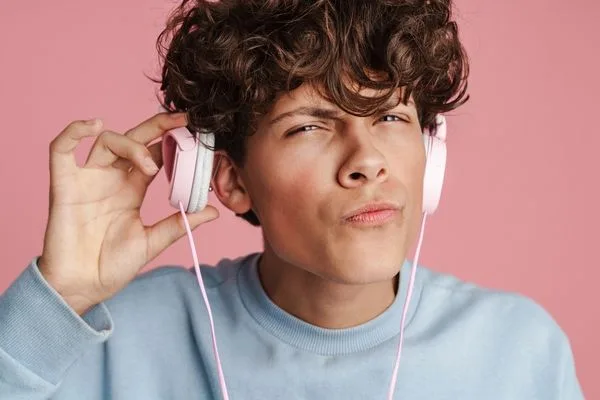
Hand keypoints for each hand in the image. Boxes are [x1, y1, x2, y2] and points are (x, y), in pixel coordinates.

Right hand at [37, 112, 218, 315]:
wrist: (83, 288)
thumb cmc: (112, 266)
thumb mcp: (152, 242)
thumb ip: (178, 223)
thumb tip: (213, 211)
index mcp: (133, 189)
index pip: (154, 155)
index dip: (172, 144)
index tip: (195, 137)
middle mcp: (111, 179)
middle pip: (134, 139)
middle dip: (158, 126)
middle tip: (183, 121)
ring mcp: (87, 179)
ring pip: (106, 141)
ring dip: (131, 144)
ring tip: (150, 165)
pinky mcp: (64, 185)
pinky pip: (61, 149)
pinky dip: (73, 131)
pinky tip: (94, 126)